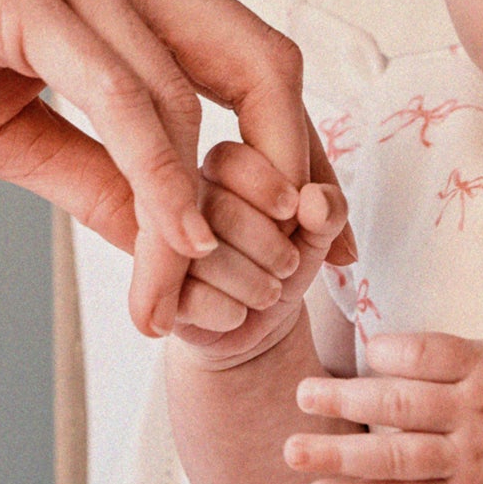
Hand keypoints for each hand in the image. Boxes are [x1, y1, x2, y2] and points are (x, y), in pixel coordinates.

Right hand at [0, 0, 327, 335]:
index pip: (253, 56)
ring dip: (199, 213)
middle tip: (294, 273)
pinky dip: (158, 175)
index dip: (298, 148)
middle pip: (261, 62)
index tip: (318, 240)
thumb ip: (95, 170)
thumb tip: (172, 240)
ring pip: (186, 97)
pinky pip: (120, 97)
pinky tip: (170, 238)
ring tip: (187, 295)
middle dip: (290, 174)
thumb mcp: (5, 124)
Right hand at [167, 141, 349, 366]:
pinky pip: (192, 300)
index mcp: (218, 171)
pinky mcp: (154, 293)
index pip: (231, 161)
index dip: (268, 190)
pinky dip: (229, 314)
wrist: (258, 322)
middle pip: (221, 212)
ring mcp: (163, 246)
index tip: (292, 213)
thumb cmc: (283, 264)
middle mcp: (182, 203)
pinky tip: (237, 314)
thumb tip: (315, 200)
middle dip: (270, 248)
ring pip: (205, 258)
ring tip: (269, 293)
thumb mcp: (317, 234)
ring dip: (255, 286)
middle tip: (288, 266)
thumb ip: (329, 210)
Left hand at [286, 327, 482, 483]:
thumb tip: (394, 349)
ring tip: (293, 451)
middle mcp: (472, 415)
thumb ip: (460, 349)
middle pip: (398, 406)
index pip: (425, 355)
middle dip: (343, 400)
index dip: (387, 352)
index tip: (365, 352)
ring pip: (394, 459)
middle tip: (300, 394)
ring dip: (338, 456)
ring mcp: (466, 460)